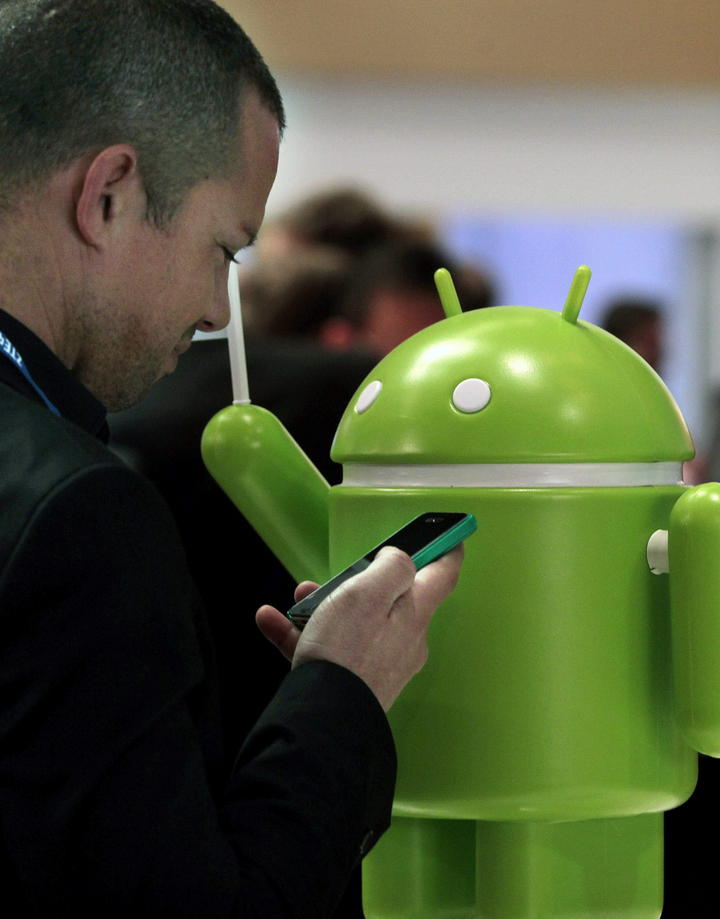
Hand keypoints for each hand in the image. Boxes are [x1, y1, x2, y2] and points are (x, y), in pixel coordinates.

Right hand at [256, 545, 462, 710]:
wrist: (323, 718)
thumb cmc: (347, 651)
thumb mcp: (369, 591)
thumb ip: (391, 567)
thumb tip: (398, 559)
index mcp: (414, 613)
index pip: (443, 576)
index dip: (448, 551)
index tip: (452, 537)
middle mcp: (403, 640)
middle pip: (390, 598)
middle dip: (361, 580)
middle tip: (341, 574)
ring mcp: (378, 663)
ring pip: (353, 622)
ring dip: (324, 605)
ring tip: (298, 599)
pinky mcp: (352, 681)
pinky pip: (328, 647)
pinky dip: (301, 632)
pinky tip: (272, 621)